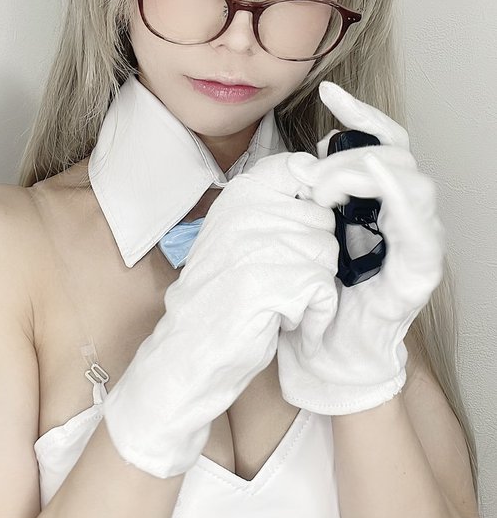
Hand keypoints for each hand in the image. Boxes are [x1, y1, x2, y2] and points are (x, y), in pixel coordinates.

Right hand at [102, 152, 339, 476]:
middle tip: (279, 280)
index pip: (298, 168)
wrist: (189, 350)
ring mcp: (260, 245)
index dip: (312, 199)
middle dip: (313, 257)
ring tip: (276, 301)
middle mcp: (248, 211)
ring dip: (312, 289)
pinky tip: (284, 321)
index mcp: (240, 195)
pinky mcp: (274, 282)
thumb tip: (325, 187)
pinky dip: (313, 315)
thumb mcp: (238, 235)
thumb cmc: (221, 297)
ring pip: (328, 256)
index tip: (298, 229)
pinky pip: (324, 291)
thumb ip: (274, 208)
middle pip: (322, 220)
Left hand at [276, 81, 445, 414]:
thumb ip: (313, 195)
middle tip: (313, 179)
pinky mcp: (420, 271)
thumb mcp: (307, 232)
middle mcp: (407, 215)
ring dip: (363, 174)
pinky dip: (398, 197)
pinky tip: (378, 180)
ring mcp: (419, 242)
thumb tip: (304, 157)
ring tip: (324, 192)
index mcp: (382, 202)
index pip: (384, 142)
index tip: (329, 93)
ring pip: (412, 179)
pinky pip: (419, 226)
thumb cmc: (317, 296)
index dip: (360, 114)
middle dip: (349, 154)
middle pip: (397, 155)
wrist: (325, 356)